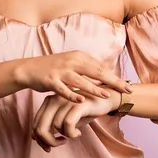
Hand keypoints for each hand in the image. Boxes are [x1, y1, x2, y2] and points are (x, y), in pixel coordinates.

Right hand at [14, 50, 132, 102]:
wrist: (29, 68)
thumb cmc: (53, 68)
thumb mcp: (72, 64)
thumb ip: (87, 69)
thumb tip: (106, 75)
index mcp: (79, 56)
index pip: (101, 67)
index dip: (115, 77)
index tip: (128, 85)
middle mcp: (71, 61)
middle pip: (96, 72)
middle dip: (113, 81)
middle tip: (127, 90)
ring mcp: (60, 71)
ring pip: (80, 80)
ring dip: (94, 88)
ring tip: (106, 95)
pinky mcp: (50, 80)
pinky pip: (63, 89)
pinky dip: (72, 95)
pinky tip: (81, 101)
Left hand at [31, 88, 121, 151]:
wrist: (105, 98)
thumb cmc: (83, 110)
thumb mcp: (65, 118)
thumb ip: (50, 126)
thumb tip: (36, 139)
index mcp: (48, 102)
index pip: (35, 124)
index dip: (40, 140)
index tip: (50, 146)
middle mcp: (54, 99)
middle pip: (40, 128)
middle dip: (48, 141)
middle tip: (60, 143)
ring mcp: (65, 101)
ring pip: (55, 127)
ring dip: (64, 136)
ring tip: (73, 134)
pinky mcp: (77, 104)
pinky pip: (68, 124)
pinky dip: (71, 133)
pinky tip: (78, 133)